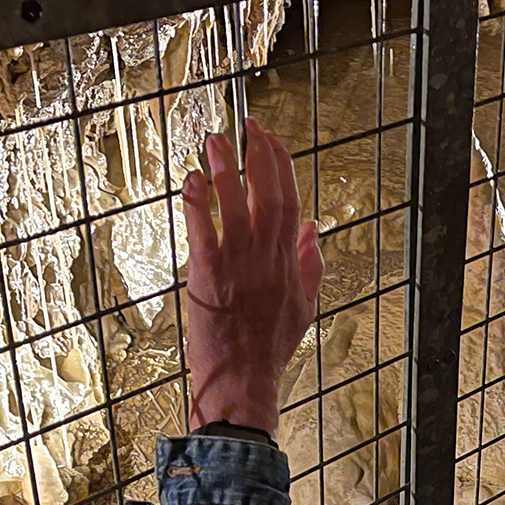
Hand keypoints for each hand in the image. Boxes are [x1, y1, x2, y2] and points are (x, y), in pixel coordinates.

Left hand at [179, 120, 322, 434]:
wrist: (244, 380)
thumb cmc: (271, 348)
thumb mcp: (305, 306)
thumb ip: (310, 263)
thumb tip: (314, 229)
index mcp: (289, 261)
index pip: (290, 201)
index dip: (282, 166)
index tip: (271, 140)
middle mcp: (267, 256)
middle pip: (267, 193)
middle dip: (257, 154)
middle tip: (246, 125)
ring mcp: (238, 265)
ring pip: (235, 204)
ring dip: (224, 169)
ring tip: (215, 139)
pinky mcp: (208, 276)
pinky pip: (203, 232)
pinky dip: (198, 204)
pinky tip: (191, 181)